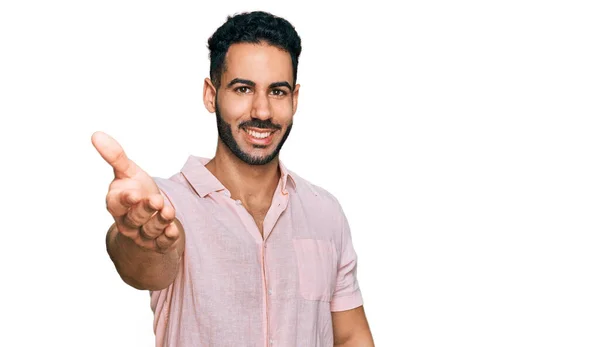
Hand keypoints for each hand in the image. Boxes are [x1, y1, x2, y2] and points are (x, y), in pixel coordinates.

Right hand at [91, 131, 179, 252]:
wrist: (150, 214)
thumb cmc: (136, 189)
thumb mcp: (128, 172)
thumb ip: (115, 156)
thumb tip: (96, 134)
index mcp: (117, 204)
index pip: (117, 204)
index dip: (125, 199)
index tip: (134, 193)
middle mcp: (127, 221)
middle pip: (134, 219)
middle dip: (145, 210)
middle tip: (157, 200)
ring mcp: (142, 234)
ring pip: (149, 231)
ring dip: (159, 222)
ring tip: (169, 211)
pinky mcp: (158, 243)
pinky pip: (161, 243)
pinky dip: (167, 237)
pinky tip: (173, 230)